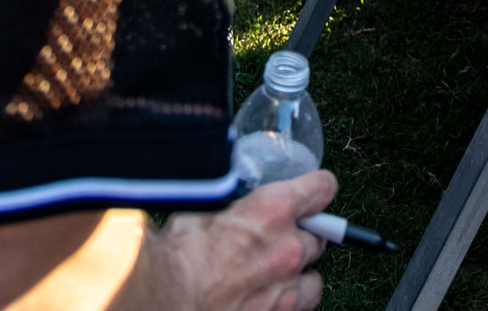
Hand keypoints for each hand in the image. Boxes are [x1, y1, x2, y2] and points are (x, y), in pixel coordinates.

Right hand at [155, 170, 337, 309]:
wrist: (166, 300)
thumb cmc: (179, 255)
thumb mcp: (207, 208)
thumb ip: (237, 204)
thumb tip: (238, 200)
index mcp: (274, 211)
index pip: (321, 189)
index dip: (316, 190)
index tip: (312, 195)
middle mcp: (289, 249)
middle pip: (318, 238)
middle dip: (299, 239)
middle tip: (274, 243)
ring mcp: (287, 291)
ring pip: (313, 280)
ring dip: (298, 276)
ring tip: (272, 277)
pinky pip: (297, 309)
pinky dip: (284, 304)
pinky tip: (263, 300)